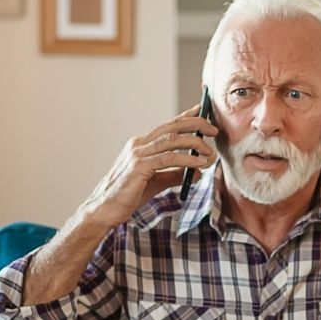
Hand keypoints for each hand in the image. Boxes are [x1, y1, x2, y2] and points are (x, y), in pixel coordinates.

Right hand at [81, 104, 218, 227]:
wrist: (106, 209)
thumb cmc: (128, 195)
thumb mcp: (156, 181)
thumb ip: (175, 174)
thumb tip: (197, 172)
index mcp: (141, 144)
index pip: (167, 125)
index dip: (186, 116)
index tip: (202, 110)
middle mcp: (139, 144)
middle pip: (172, 126)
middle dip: (195, 124)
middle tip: (213, 130)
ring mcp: (137, 154)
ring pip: (171, 139)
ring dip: (194, 143)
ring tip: (209, 152)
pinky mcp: (138, 167)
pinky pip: (168, 158)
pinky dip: (186, 159)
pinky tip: (199, 164)